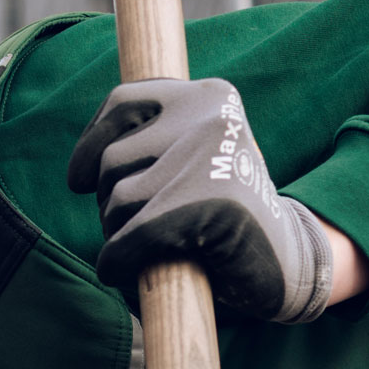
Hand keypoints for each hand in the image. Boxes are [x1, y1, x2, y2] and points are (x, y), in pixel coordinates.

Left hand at [68, 77, 333, 322]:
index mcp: (208, 96)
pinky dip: (117, 261)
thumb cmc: (230, 222)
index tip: (78, 178)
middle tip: (133, 230)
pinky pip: (131, 235)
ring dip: (116, 235)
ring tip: (147, 250)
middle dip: (107, 203)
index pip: (122, 103)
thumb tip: (81, 167)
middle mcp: (209, 115)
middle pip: (111, 160)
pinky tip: (120, 272)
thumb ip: (153, 147)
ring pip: (116, 200)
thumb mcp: (194, 163)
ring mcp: (209, 156)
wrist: (290, 265)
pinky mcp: (207, 205)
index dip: (91, 143)